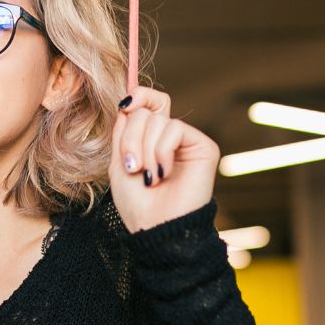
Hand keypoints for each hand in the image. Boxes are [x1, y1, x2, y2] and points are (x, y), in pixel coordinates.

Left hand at [109, 87, 219, 232]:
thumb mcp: (119, 162)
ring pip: (158, 120)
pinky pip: (175, 129)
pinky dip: (161, 152)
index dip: (138, 96)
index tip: (125, 106)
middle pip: (147, 111)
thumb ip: (124, 131)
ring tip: (148, 176)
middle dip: (131, 138)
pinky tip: (163, 174)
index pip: (149, 102)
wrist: (156, 228)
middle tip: (132, 166)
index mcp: (152, 138)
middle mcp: (171, 137)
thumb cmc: (137, 203)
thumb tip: (129, 100)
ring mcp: (188, 141)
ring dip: (144, 150)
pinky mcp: (204, 146)